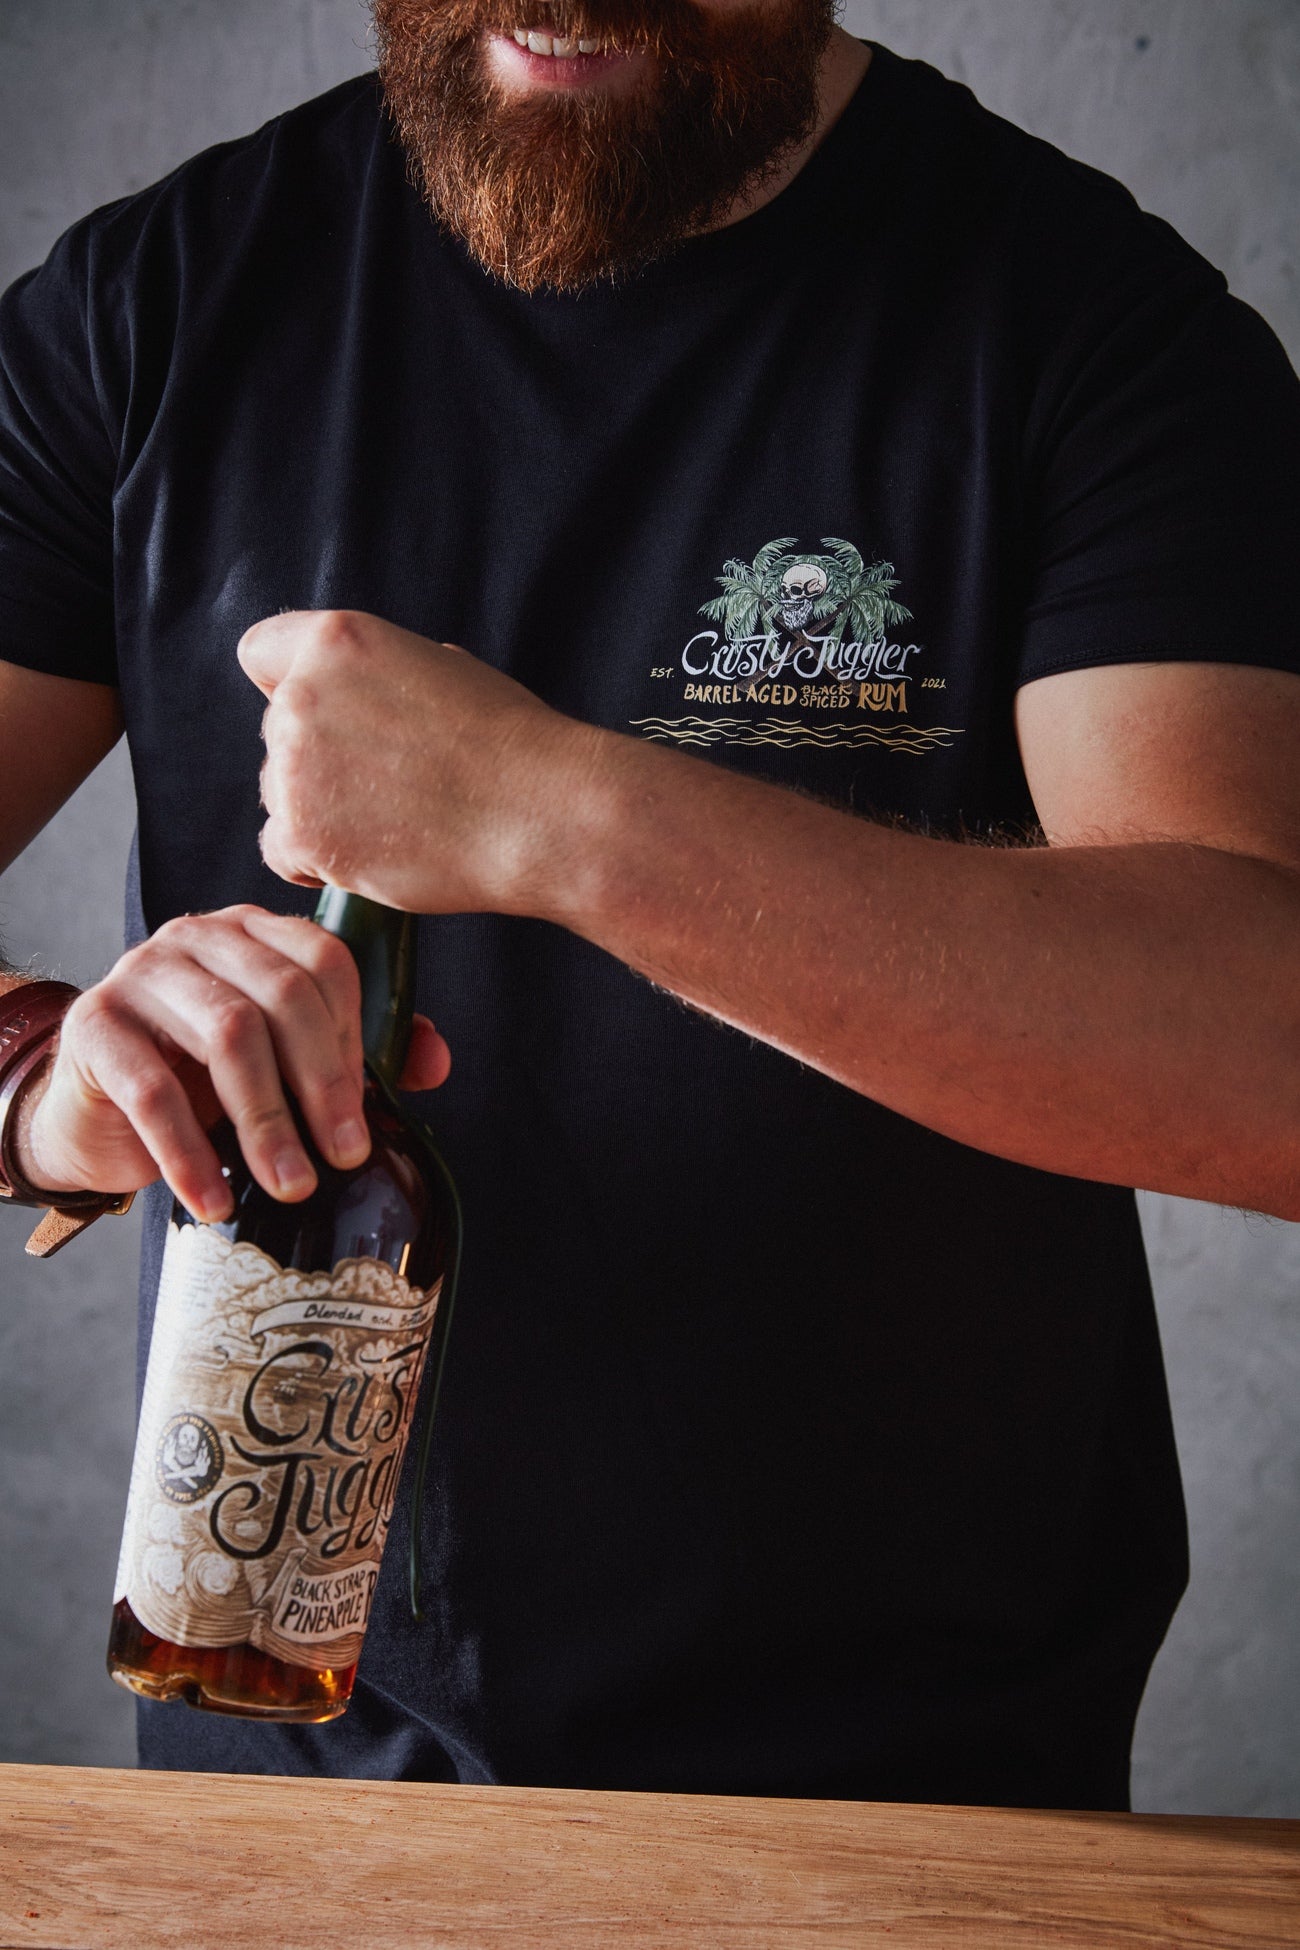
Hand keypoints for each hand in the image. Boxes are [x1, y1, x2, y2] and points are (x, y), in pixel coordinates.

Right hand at [19, 906, 450, 1221]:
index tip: (367, 1112)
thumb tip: (435, 1063)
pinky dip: (190, 1154)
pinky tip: (214, 1201)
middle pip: (282, 996)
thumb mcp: (283, 1069)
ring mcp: (140, 973)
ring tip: (291, 1185)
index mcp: (254, 934)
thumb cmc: (201, 1087)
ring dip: (268, 1122)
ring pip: (227, 1035)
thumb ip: (357, 1056)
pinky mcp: (94, 1025)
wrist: (98, 1119)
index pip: (324, 961)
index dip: (353, 1037)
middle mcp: (197, 937)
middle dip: (323, 1084)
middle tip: (345, 1156)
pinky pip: (152, 1091)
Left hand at [238, 609, 591, 913]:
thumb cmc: (508, 743)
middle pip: (275, 730)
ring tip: (392, 820)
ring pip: (277, 792)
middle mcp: (302, 697)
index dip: (292, 685)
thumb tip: (358, 700)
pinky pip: (280, 851)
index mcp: (337, 641)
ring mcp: (295, 769)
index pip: (262, 653)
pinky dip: (316, 861)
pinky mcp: (302, 836)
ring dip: (317, 808)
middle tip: (384, 781)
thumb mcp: (441, 667)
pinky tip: (370, 853)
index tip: (329, 715)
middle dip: (315, 755)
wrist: (539, 814)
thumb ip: (377, 674)